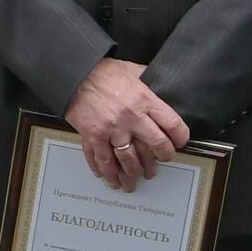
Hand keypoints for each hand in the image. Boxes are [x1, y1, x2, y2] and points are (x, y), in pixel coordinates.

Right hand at [68, 57, 187, 188]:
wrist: (72, 73)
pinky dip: (104, 170)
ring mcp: (112, 129)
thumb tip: (159, 80)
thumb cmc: (101, 71)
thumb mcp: (132, 70)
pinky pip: (101, 158)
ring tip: (134, 180)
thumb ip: (147, 79)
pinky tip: (107, 177)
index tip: (178, 143)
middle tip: (161, 161)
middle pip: (156, 146)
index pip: (173, 125)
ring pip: (129, 159)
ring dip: (133, 173)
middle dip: (162, 157)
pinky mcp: (93, 135)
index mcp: (145, 100)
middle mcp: (132, 117)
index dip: (180, 138)